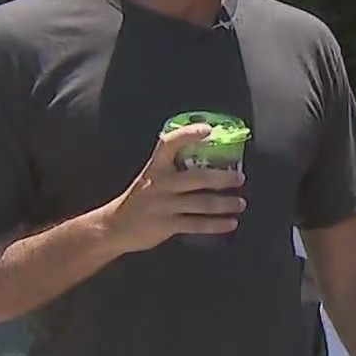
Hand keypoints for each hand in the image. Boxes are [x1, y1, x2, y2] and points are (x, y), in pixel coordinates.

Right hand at [99, 124, 245, 252]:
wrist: (115, 226)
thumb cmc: (140, 199)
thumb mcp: (151, 177)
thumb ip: (172, 170)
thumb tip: (207, 162)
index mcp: (155, 167)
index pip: (170, 144)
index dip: (189, 135)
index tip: (208, 129)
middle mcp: (160, 184)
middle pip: (197, 178)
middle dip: (223, 178)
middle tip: (240, 178)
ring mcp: (164, 205)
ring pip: (202, 203)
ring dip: (225, 204)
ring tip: (240, 203)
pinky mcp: (167, 225)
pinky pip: (197, 224)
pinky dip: (217, 224)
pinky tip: (231, 223)